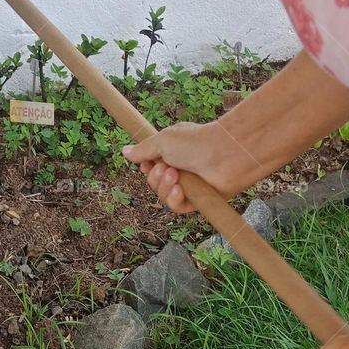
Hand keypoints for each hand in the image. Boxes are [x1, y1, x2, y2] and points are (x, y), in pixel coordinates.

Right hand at [121, 121, 259, 212]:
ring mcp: (189, 185)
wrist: (224, 154)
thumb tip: (124, 151)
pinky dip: (175, 199)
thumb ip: (143, 150)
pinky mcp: (197, 200)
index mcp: (172, 152)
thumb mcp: (162, 141)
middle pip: (154, 183)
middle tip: (166, 168)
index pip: (150, 166)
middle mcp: (180, 169)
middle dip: (155, 177)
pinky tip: (180, 190)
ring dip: (165, 187)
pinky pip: (177, 207)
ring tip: (176, 176)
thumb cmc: (195, 142)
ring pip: (163, 196)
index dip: (146, 167)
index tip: (148, 163)